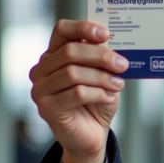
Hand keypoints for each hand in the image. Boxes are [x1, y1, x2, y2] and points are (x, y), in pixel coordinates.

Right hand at [30, 19, 127, 162]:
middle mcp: (42, 69)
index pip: (61, 30)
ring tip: (118, 84)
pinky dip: (98, 94)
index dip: (83, 27)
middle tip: (122, 64)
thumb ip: (103, 58)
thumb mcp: (104, 75)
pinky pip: (76, 94)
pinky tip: (109, 98)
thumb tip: (112, 41)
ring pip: (73, 73)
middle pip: (70, 51)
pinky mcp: (47, 108)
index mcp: (54, 55)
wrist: (92, 135)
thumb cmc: (97, 101)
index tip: (106, 34)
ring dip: (101, 78)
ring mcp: (40, 89)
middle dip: (101, 56)